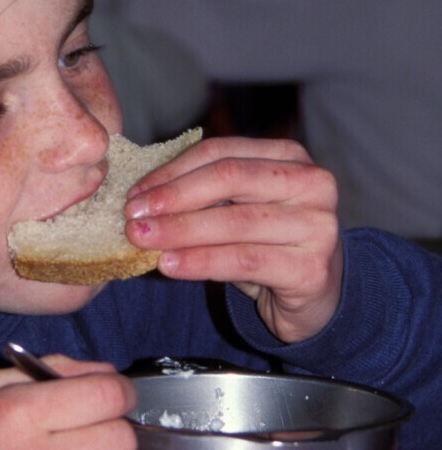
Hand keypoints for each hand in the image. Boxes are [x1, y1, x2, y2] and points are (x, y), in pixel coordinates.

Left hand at [124, 135, 343, 343]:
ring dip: (180, 230)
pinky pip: (244, 261)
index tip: (136, 193)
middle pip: (230, 178)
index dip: (173, 171)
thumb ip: (204, 193)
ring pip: (235, 221)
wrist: (314, 297)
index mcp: (290, 157)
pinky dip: (200, 261)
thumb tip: (141, 196)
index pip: (221, 152)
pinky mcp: (311, 269)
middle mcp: (312, 184)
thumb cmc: (267, 245)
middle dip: (174, 197)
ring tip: (143, 239)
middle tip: (133, 215)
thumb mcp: (240, 208)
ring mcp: (317, 226)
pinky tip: (169, 265)